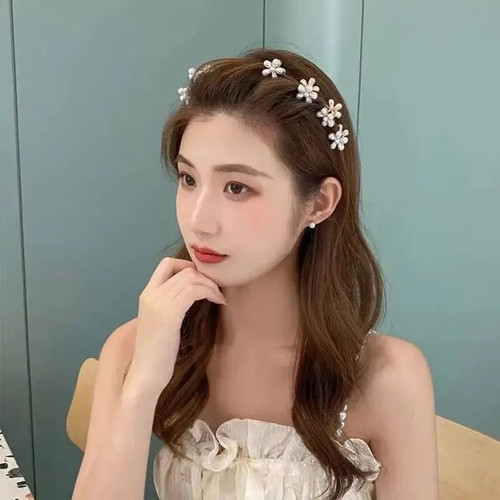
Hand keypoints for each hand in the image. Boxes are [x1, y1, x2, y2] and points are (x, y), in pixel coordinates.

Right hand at [126, 257, 225, 397]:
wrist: (145, 374)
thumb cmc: (156, 353)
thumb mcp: (160, 322)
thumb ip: (169, 305)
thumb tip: (191, 294)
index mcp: (147, 295)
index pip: (166, 264)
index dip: (187, 265)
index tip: (202, 279)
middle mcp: (150, 294)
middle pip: (184, 270)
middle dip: (205, 277)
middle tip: (217, 290)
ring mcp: (158, 303)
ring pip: (191, 278)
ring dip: (211, 285)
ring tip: (219, 298)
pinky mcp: (169, 314)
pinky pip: (194, 291)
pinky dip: (210, 293)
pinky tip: (218, 303)